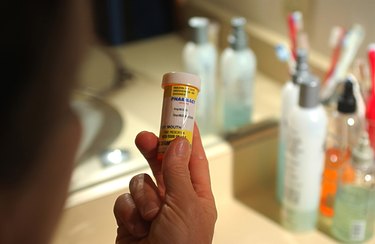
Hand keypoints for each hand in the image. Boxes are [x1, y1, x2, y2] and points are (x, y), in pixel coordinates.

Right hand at [114, 124, 216, 243]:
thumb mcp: (184, 206)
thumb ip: (179, 173)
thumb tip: (180, 144)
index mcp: (196, 197)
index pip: (194, 159)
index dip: (189, 138)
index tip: (183, 118)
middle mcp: (175, 200)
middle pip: (164, 164)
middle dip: (154, 151)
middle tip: (145, 138)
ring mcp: (152, 209)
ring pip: (140, 182)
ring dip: (143, 198)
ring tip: (150, 216)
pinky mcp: (132, 218)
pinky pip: (124, 200)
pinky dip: (128, 213)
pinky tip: (137, 227)